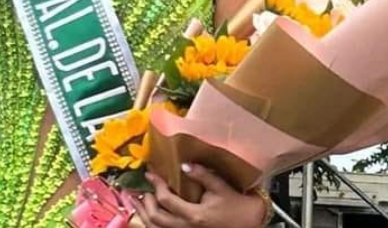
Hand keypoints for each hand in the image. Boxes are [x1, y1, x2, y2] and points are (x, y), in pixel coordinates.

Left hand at [131, 164, 267, 227]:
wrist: (249, 223)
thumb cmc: (237, 205)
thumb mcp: (221, 187)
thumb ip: (203, 175)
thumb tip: (184, 165)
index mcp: (195, 216)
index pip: (167, 200)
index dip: (156, 185)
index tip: (151, 174)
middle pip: (155, 219)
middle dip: (145, 202)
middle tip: (140, 188)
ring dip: (143, 215)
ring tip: (137, 202)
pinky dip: (153, 225)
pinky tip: (149, 216)